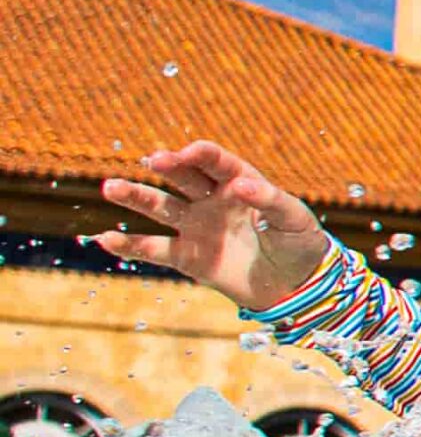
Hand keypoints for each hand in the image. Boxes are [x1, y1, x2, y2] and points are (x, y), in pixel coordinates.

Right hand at [95, 143, 335, 312]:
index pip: (218, 164)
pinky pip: (155, 249)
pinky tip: (105, 239)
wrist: (296, 285)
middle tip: (154, 160)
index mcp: (241, 184)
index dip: (204, 156)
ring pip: (161, 207)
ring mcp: (197, 227)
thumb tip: (243, 185)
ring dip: (136, 196)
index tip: (191, 151)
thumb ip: (271, 201)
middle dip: (170, 167)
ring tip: (110, 187)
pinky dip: (130, 245)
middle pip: (184, 179)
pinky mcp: (188, 257)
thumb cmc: (300, 244)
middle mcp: (213, 201)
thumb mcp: (295, 219)